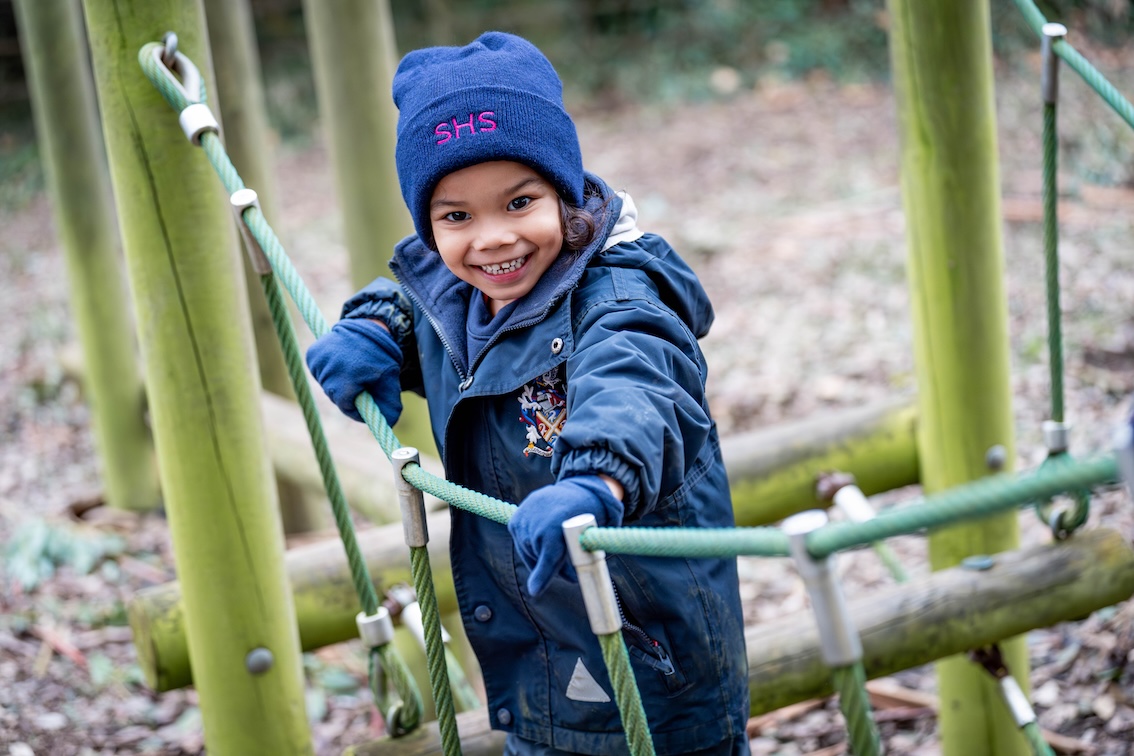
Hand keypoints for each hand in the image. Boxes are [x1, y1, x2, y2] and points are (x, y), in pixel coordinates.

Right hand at [305, 319, 402, 424]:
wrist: (366, 327)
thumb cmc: (380, 356)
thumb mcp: (389, 380)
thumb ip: (389, 404)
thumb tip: (390, 424)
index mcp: (349, 376)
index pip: (346, 405)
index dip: (356, 406)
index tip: (364, 400)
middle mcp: (330, 369)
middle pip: (335, 396)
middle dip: (348, 393)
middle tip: (360, 380)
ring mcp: (319, 361)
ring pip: (326, 386)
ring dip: (337, 383)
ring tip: (351, 369)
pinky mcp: (312, 355)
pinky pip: (319, 373)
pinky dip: (328, 372)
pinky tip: (340, 363)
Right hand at [508, 475, 623, 597]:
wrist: (575, 490)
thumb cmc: (588, 518)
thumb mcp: (591, 537)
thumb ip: (584, 558)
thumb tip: (579, 581)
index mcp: (557, 527)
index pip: (548, 558)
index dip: (543, 576)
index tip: (535, 591)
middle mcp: (537, 522)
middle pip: (539, 560)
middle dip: (553, 570)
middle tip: (570, 572)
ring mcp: (524, 520)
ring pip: (529, 554)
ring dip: (541, 559)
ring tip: (558, 550)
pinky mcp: (515, 520)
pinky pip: (521, 545)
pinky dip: (532, 548)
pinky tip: (544, 541)